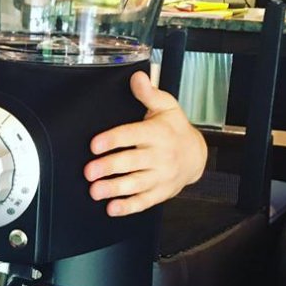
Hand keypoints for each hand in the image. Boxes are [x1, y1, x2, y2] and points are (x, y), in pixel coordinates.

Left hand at [84, 70, 206, 216]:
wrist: (197, 155)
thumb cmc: (174, 128)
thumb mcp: (166, 106)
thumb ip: (148, 94)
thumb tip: (137, 76)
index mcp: (158, 133)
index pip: (133, 135)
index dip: (113, 139)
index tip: (94, 144)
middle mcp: (160, 155)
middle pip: (132, 162)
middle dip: (109, 167)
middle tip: (88, 172)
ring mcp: (161, 176)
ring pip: (136, 184)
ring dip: (115, 189)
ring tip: (95, 192)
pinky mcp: (161, 192)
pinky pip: (145, 201)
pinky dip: (128, 207)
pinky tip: (112, 208)